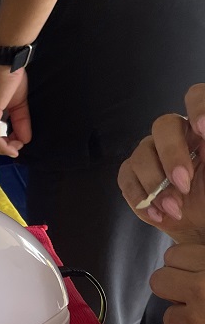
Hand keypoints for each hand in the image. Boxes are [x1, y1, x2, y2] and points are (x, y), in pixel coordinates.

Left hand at [0, 66, 29, 156]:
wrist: (7, 63)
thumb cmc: (11, 78)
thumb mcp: (18, 105)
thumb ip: (20, 122)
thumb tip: (25, 141)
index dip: (1, 144)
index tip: (17, 143)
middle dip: (2, 149)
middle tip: (17, 146)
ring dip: (4, 149)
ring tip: (18, 146)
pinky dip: (4, 146)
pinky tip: (15, 146)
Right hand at [117, 96, 204, 240]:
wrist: (200, 226)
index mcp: (200, 129)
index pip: (196, 97)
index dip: (198, 107)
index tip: (204, 129)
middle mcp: (176, 136)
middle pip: (163, 125)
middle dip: (171, 155)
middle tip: (182, 183)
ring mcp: (152, 154)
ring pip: (141, 154)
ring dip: (156, 185)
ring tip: (173, 207)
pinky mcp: (133, 175)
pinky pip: (126, 178)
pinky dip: (140, 197)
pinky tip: (157, 212)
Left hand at [148, 243, 204, 323]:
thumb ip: (201, 256)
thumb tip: (173, 226)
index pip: (173, 254)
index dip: (187, 265)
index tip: (202, 271)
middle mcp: (204, 289)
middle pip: (159, 281)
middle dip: (176, 289)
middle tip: (203, 295)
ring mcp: (200, 321)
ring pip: (169, 317)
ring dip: (189, 321)